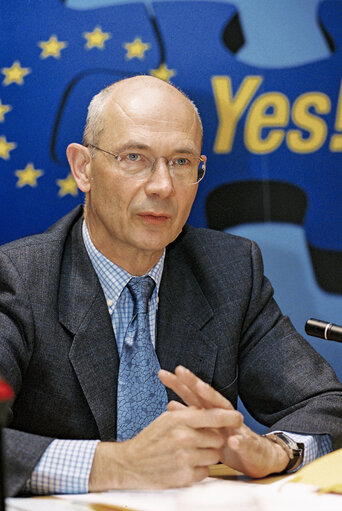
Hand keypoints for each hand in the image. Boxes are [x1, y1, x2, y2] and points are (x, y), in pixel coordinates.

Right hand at [88, 406, 242, 490]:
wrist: (130, 463)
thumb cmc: (149, 439)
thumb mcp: (167, 418)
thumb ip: (188, 413)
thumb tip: (207, 410)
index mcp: (180, 419)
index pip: (213, 416)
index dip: (229, 417)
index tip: (238, 418)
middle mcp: (184, 438)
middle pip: (217, 437)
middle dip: (212, 439)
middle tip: (200, 440)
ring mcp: (185, 458)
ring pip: (214, 455)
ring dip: (207, 454)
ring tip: (191, 452)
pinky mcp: (184, 476)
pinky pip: (205, 471)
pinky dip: (199, 469)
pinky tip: (186, 464)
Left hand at [159, 366, 289, 477]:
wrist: (258, 456)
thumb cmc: (228, 442)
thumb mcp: (206, 429)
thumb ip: (190, 416)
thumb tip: (170, 404)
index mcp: (211, 412)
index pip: (194, 394)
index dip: (180, 384)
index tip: (164, 374)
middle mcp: (223, 415)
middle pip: (207, 395)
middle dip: (194, 382)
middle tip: (179, 370)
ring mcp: (236, 428)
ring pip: (225, 412)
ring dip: (214, 399)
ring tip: (201, 388)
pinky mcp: (248, 445)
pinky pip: (243, 443)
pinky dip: (239, 442)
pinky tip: (233, 440)